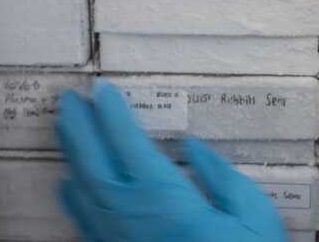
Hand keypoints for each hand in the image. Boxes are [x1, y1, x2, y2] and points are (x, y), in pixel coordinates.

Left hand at [56, 81, 287, 241]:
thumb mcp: (255, 218)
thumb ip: (222, 178)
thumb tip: (192, 147)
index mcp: (168, 202)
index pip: (130, 147)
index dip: (113, 116)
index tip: (102, 92)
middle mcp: (133, 221)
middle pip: (95, 166)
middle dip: (79, 130)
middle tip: (67, 102)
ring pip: (84, 195)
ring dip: (72, 158)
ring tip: (63, 130)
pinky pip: (87, 226)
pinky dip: (74, 201)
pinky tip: (67, 187)